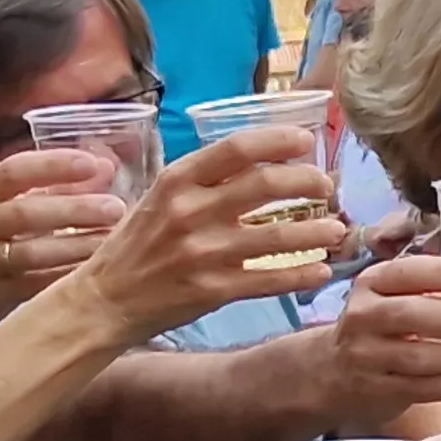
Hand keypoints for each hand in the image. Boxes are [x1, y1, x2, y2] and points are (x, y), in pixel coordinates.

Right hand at [0, 146, 134, 330]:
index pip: (14, 171)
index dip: (55, 165)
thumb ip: (36, 186)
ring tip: (114, 238)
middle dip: (76, 209)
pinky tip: (97, 270)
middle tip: (116, 207)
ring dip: (80, 246)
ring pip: (35, 254)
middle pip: (28, 213)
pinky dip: (69, 277)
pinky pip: (37, 286)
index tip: (94, 164)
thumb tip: (102, 167)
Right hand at [88, 124, 344, 337]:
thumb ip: (203, 181)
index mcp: (176, 181)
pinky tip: (320, 271)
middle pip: (264, 186)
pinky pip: (268, 280)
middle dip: (307, 182)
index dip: (278, 141)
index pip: (236, 148)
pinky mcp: (211, 290)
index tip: (306, 141)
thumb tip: (258, 162)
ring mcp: (202, 253)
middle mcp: (190, 212)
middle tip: (327, 187)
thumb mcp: (159, 198)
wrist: (103, 299)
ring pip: (275, 236)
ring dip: (315, 232)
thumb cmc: (136, 245)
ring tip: (336, 230)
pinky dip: (300, 275)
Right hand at [321, 251, 440, 414]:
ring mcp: (368, 357)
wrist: (333, 372)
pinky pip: (425, 389)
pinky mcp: (380, 391)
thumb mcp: (410, 295)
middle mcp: (364, 317)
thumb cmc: (386, 324)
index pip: (405, 273)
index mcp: (373, 283)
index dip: (440, 273)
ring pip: (420, 358)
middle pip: (410, 315)